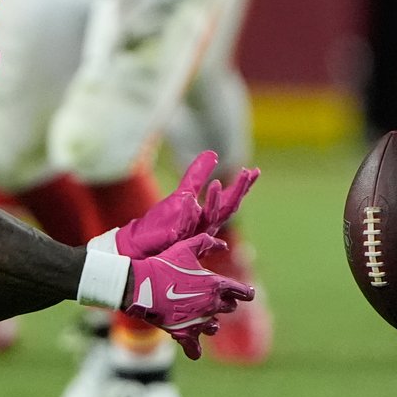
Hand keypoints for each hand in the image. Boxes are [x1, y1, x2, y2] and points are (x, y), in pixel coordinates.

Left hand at [113, 152, 258, 258]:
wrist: (141, 243)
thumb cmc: (164, 222)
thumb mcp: (183, 194)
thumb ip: (197, 175)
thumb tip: (213, 154)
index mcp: (208, 216)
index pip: (231, 200)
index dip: (243, 186)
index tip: (255, 170)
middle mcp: (205, 226)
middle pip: (227, 209)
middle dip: (238, 192)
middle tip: (246, 173)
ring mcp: (192, 234)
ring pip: (209, 218)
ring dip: (214, 201)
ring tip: (216, 183)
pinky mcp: (175, 239)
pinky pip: (184, 226)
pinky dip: (187, 213)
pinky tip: (189, 200)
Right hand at [124, 235, 253, 359]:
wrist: (140, 285)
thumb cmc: (163, 265)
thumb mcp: (186, 248)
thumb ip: (207, 243)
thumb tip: (224, 245)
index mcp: (216, 285)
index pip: (245, 293)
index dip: (245, 292)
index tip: (244, 292)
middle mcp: (211, 305)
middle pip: (230, 308)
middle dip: (224, 303)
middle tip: (210, 297)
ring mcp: (198, 321)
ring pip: (214, 327)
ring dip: (210, 322)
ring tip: (198, 316)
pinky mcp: (184, 333)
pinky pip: (195, 349)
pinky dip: (194, 350)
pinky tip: (193, 349)